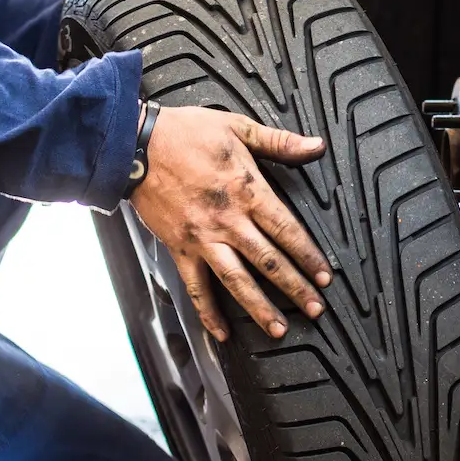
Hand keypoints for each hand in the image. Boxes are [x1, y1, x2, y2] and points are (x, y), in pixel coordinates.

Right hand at [129, 104, 330, 341]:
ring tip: (278, 329)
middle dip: (295, 288)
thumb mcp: (237, 127)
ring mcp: (202, 238)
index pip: (287, 230)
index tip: (324, 276)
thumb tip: (316, 146)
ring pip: (236, 280)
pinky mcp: (180, 248)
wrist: (135, 145)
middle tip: (315, 309)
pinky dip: (207, 312)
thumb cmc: (184, 133)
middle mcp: (228, 221)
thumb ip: (280, 141)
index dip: (309, 256)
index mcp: (247, 190)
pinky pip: (196, 286)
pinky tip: (221, 333)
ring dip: (259, 308)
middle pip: (268, 261)